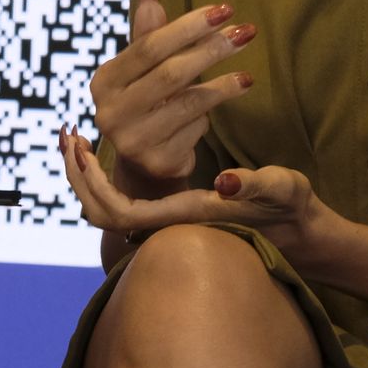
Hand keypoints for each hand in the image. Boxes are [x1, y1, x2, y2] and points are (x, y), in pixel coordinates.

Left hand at [61, 126, 336, 263]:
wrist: (299, 231)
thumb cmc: (292, 208)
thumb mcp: (282, 189)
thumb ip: (257, 185)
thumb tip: (226, 182)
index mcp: (187, 216)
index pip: (122, 214)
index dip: (96, 186)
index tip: (84, 150)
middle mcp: (170, 222)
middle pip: (102, 215)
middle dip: (79, 179)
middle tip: (69, 136)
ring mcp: (169, 217)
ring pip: (108, 207)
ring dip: (87, 175)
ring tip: (79, 136)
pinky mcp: (172, 207)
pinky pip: (122, 197)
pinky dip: (104, 174)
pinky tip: (106, 145)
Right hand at [89, 0, 257, 196]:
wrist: (144, 164)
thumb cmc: (147, 105)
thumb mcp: (143, 71)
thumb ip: (148, 37)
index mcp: (104, 81)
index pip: (149, 47)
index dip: (188, 26)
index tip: (224, 9)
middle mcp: (111, 112)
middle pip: (170, 73)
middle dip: (212, 49)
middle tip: (246, 32)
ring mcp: (133, 141)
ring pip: (189, 103)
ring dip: (223, 86)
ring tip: (246, 76)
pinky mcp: (158, 162)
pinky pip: (195, 129)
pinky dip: (209, 116)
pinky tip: (216, 111)